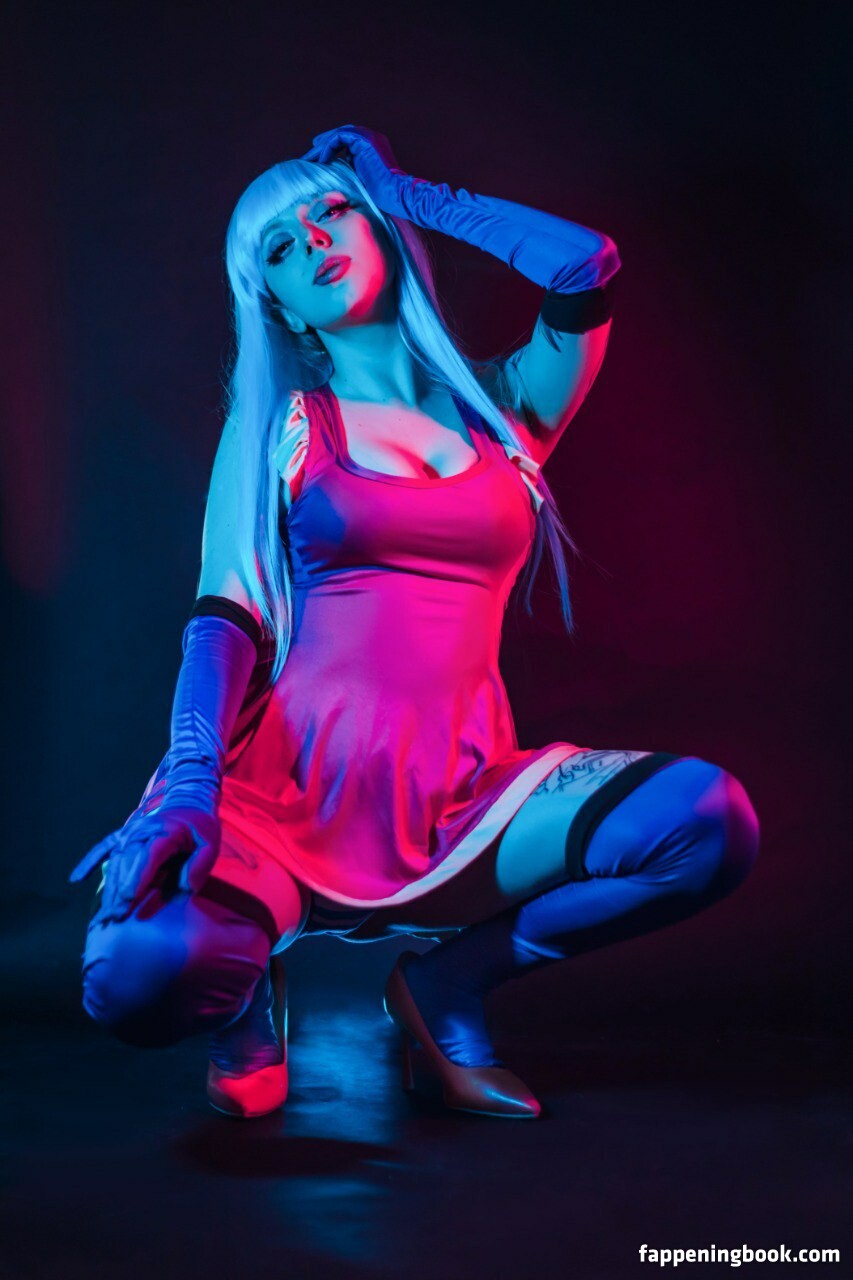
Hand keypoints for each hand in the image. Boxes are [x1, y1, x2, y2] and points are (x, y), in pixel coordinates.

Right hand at [95, 792, 221, 922]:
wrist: (189, 802)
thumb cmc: (200, 829)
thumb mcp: (210, 845)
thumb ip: (200, 866)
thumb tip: (185, 888)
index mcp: (166, 832)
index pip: (149, 856)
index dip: (136, 878)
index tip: (126, 899)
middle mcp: (143, 831)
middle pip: (127, 862)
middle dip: (120, 890)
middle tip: (115, 916)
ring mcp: (129, 832)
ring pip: (114, 860)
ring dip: (108, 886)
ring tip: (103, 913)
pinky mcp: (122, 836)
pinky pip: (102, 848)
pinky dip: (88, 862)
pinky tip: (76, 879)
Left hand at [302, 124, 411, 220]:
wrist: (394, 194)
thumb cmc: (381, 195)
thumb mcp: (362, 179)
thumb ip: (351, 170)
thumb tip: (334, 174)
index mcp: (372, 146)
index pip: (347, 141)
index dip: (331, 148)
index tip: (318, 159)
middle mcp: (371, 138)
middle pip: (342, 135)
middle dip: (324, 143)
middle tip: (310, 155)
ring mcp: (368, 137)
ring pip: (338, 134)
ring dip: (323, 145)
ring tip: (311, 157)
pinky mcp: (364, 140)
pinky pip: (339, 138)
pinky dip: (328, 147)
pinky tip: (322, 160)